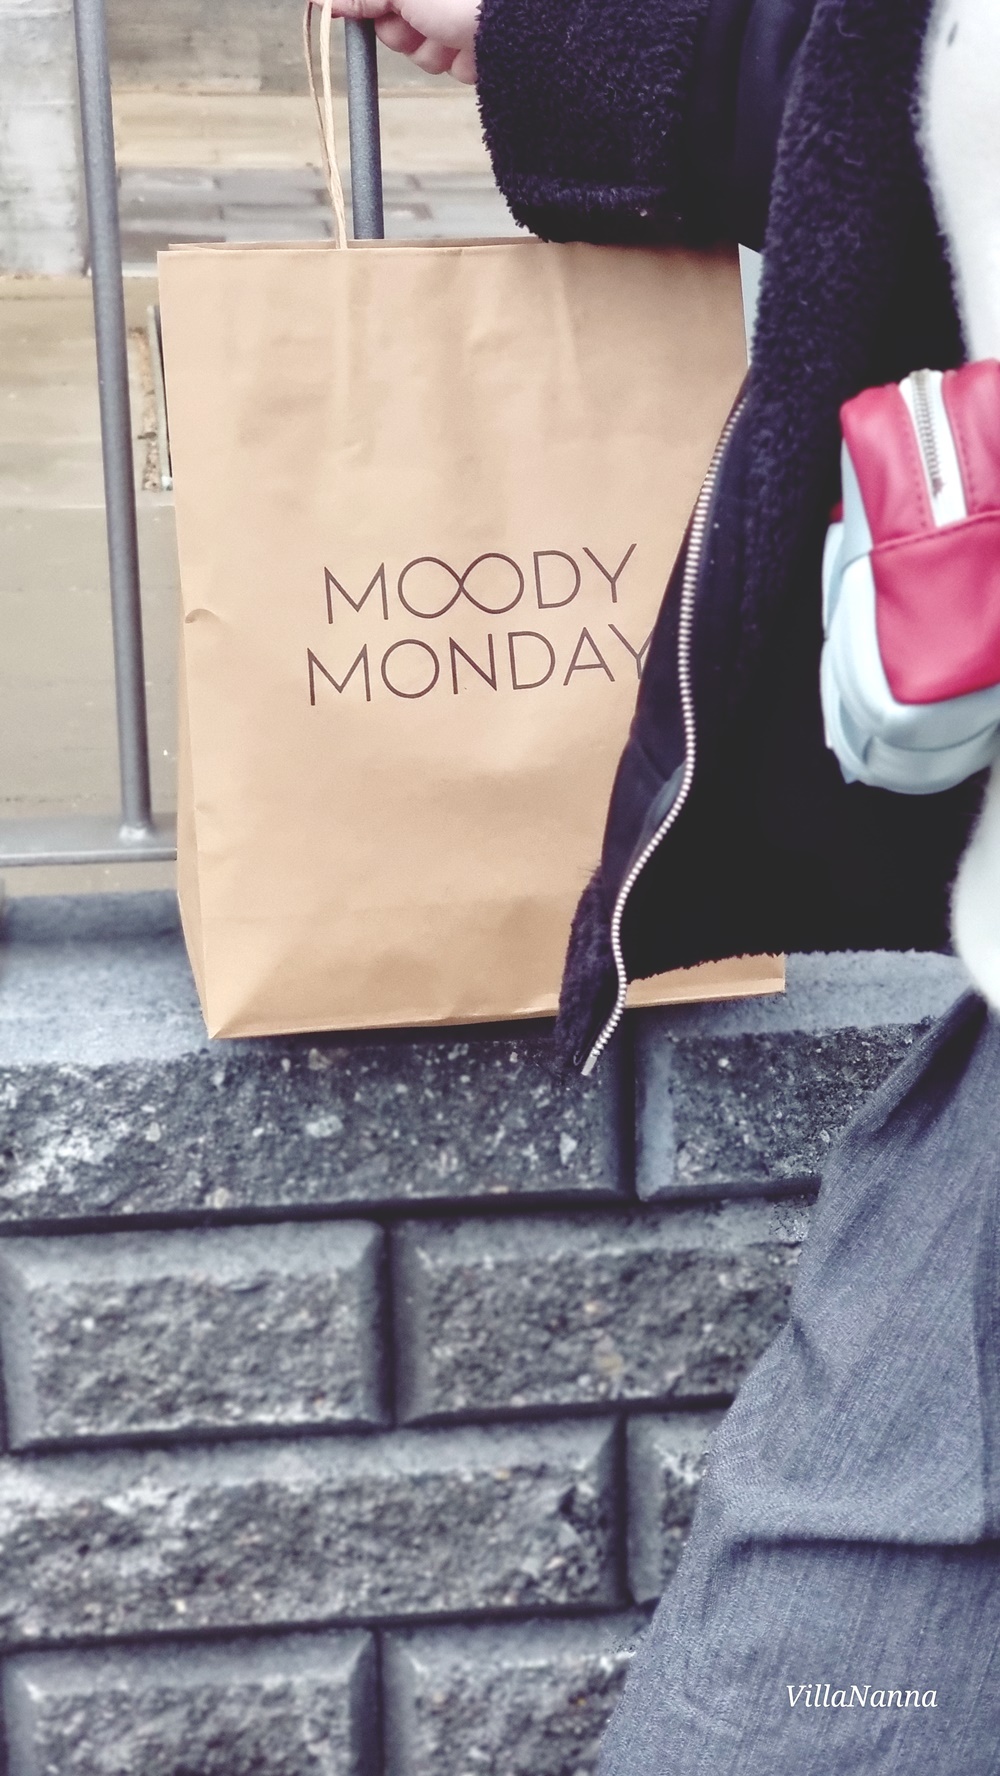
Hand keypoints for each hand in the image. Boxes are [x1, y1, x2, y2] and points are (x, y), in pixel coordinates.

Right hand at [316, 0, 478, 82]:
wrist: (524, 25)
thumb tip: (325, 0)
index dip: (362, 4)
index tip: (349, 12)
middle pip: (393, 18)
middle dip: (399, 28)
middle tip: (415, 21)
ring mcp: (456, 15)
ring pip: (419, 46)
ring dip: (428, 48)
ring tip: (450, 34)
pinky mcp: (475, 45)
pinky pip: (448, 62)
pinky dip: (455, 60)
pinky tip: (469, 47)